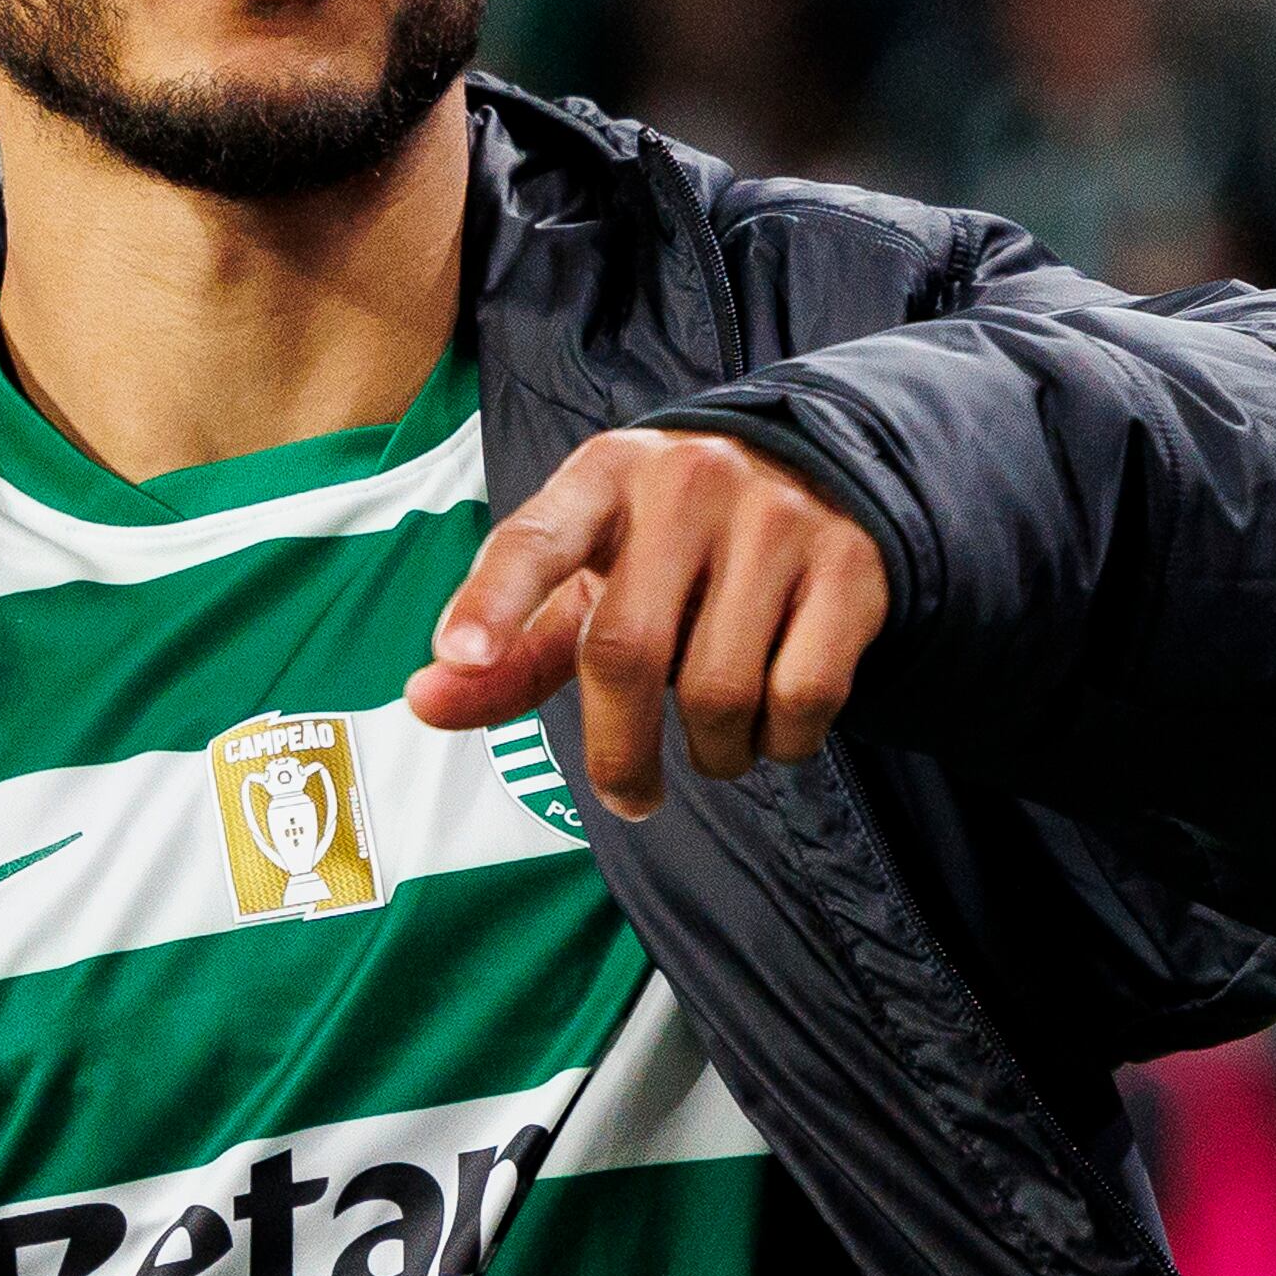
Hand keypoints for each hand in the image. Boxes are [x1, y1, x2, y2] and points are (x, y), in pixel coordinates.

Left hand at [405, 428, 888, 817]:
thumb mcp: (587, 577)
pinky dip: (780, 743)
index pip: (535, 540)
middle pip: (627, 650)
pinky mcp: (850, 566)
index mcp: (603, 478)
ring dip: (710, 754)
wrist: (816, 478)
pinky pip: (803, 697)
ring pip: (719, 692)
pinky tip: (770, 726)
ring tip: (711, 741)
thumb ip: (510, 648)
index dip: (493, 602)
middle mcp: (687, 482)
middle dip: (619, 753)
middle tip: (629, 797)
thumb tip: (424, 703)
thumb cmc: (667, 549)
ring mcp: (776, 519)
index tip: (455, 658)